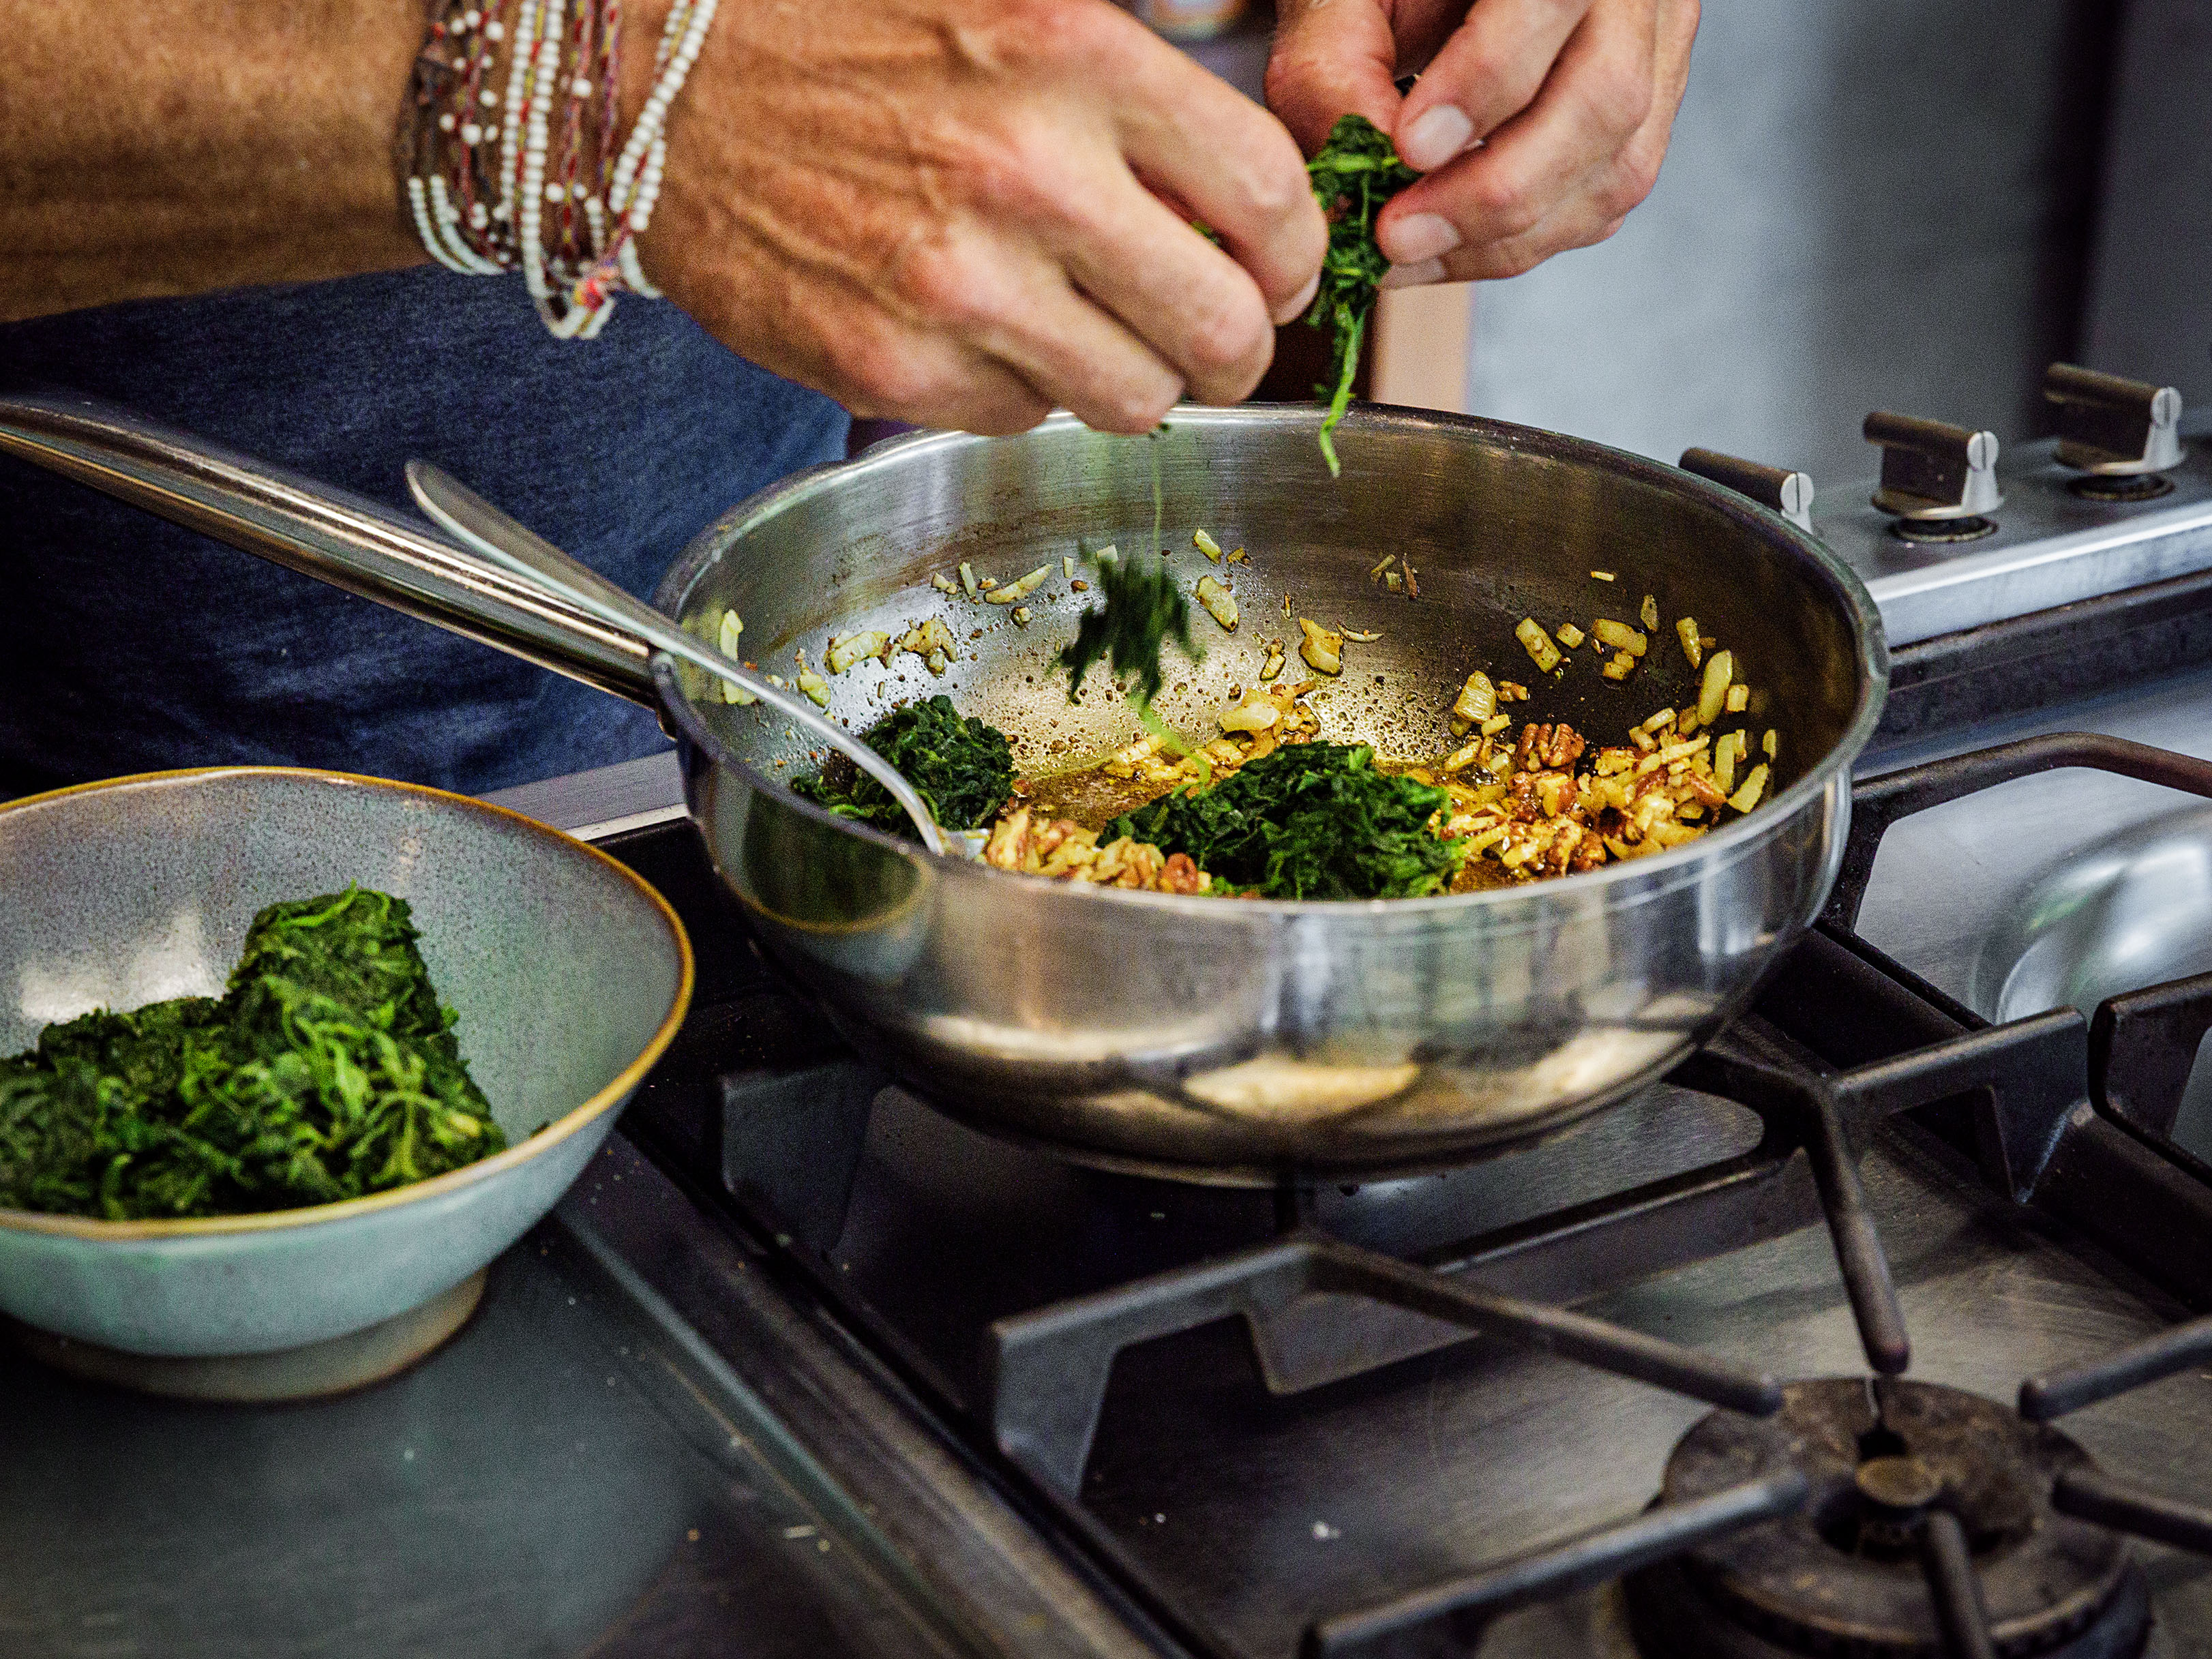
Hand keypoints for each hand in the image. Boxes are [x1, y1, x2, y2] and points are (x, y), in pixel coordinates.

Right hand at [638, 0, 1327, 434]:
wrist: (660, 92)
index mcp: (1071, 56)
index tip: (1283, 270)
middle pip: (1222, 326)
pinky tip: (982, 329)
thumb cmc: (841, 33)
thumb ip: (1134, 88)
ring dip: (1136, 379)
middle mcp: (1025, 175)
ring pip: (1134, 399)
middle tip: (1220, 338)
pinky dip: (1024, 390)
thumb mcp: (1010, 2)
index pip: (1266, 195)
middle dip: (1241, 348)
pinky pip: (1024, 420)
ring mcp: (956, 287)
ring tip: (1094, 332)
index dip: (1297, 253)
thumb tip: (1237, 205)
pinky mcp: (889, 368)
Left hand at [1265, 0, 1697, 285]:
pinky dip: (1523, 242)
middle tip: (1396, 233)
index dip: (1484, 82)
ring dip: (1503, 237)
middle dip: (1492, 191)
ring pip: (1616, 171)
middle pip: (1604, 102)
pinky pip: (1604, 204)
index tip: (1407, 148)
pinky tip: (1451, 247)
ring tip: (1410, 252)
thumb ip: (1334, 65)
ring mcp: (1655, 56)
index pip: (1552, 0)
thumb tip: (1358, 174)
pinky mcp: (1649, 120)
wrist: (1447, 3)